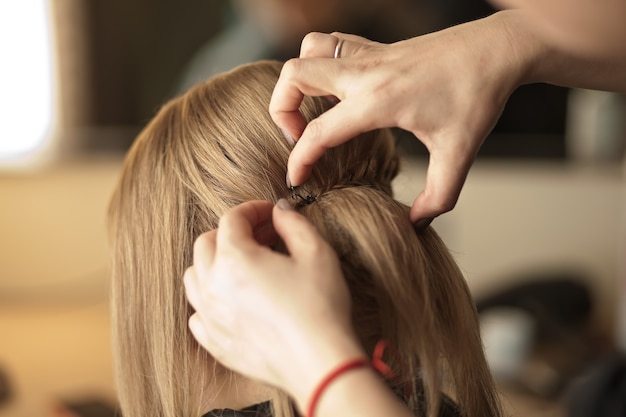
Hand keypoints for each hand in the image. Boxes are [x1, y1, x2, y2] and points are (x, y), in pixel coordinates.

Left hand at [184, 200, 365, 407]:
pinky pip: (198, 313)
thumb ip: (293, 223)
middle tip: (262, 236)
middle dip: (231, 232)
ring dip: (214, 262)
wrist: (319, 362)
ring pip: (194, 276)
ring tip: (244, 265)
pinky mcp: (214, 342)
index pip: (231, 219)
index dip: (253, 209)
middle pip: (205, 243)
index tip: (271, 214)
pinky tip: (235, 299)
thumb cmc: (320, 306)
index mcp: (234, 259)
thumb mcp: (316, 253)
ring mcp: (209, 317)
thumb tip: (279, 211)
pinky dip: (210, 299)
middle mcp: (212, 285)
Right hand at [270, 12, 529, 223]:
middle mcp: (365, 73)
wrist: (498, 49)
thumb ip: (437, 196)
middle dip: (281, 109)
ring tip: (312, 109)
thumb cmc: (478, 96)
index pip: (319, 131)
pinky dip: (319, 62)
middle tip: (299, 136)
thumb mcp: (459, 154)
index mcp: (378, 101)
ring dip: (297, 79)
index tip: (296, 179)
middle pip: (293, 75)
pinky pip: (330, 43)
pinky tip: (337, 89)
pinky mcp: (377, 46)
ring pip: (307, 50)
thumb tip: (416, 223)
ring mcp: (369, 54)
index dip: (299, 160)